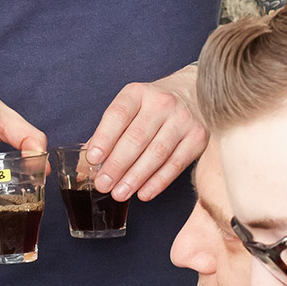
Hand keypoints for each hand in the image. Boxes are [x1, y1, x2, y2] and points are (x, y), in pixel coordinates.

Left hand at [83, 66, 206, 203]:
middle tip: (103, 184)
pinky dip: (158, 182)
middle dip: (117, 164)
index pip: (118, 115)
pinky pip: (175, 164)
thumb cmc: (154, 105)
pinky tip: (143, 193)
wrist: (194, 92)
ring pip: (156, 154)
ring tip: (119, 193)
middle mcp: (162, 103)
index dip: (104, 138)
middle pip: (136, 138)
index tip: (92, 158)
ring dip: (136, 177)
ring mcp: (183, 120)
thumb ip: (110, 131)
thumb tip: (88, 163)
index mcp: (139, 93)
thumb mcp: (131, 106)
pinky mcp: (198, 138)